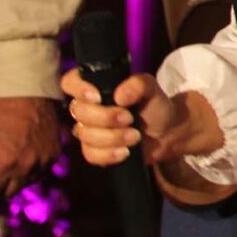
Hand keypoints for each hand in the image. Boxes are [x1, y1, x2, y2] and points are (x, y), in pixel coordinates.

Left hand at [0, 97, 60, 197]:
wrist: (26, 89)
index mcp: (3, 165)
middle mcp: (26, 167)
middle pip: (9, 193)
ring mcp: (44, 161)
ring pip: (26, 183)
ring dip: (17, 176)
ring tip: (12, 157)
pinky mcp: (55, 153)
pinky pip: (40, 171)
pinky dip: (32, 166)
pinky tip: (26, 151)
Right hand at [60, 66, 195, 167]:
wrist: (165, 133)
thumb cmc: (154, 106)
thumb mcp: (152, 89)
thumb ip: (139, 84)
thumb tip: (120, 96)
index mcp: (96, 88)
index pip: (71, 82)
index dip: (78, 89)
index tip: (98, 97)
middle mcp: (88, 108)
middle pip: (79, 112)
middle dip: (105, 117)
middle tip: (130, 118)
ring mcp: (88, 130)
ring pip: (85, 135)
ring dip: (112, 137)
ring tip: (135, 136)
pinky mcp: (94, 151)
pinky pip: (90, 154)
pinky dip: (109, 154)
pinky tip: (125, 152)